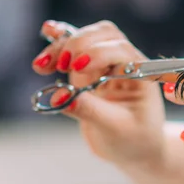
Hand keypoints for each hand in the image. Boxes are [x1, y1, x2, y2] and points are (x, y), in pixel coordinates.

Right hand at [32, 20, 183, 183]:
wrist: (135, 151)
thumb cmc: (135, 140)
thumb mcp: (115, 128)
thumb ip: (89, 110)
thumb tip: (58, 96)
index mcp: (142, 74)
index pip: (120, 50)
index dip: (97, 54)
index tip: (76, 70)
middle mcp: (126, 64)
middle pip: (103, 35)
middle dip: (78, 44)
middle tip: (60, 66)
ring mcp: (107, 66)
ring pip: (85, 40)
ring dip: (61, 47)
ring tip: (41, 67)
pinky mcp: (89, 73)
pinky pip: (74, 51)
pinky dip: (59, 43)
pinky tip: (47, 32)